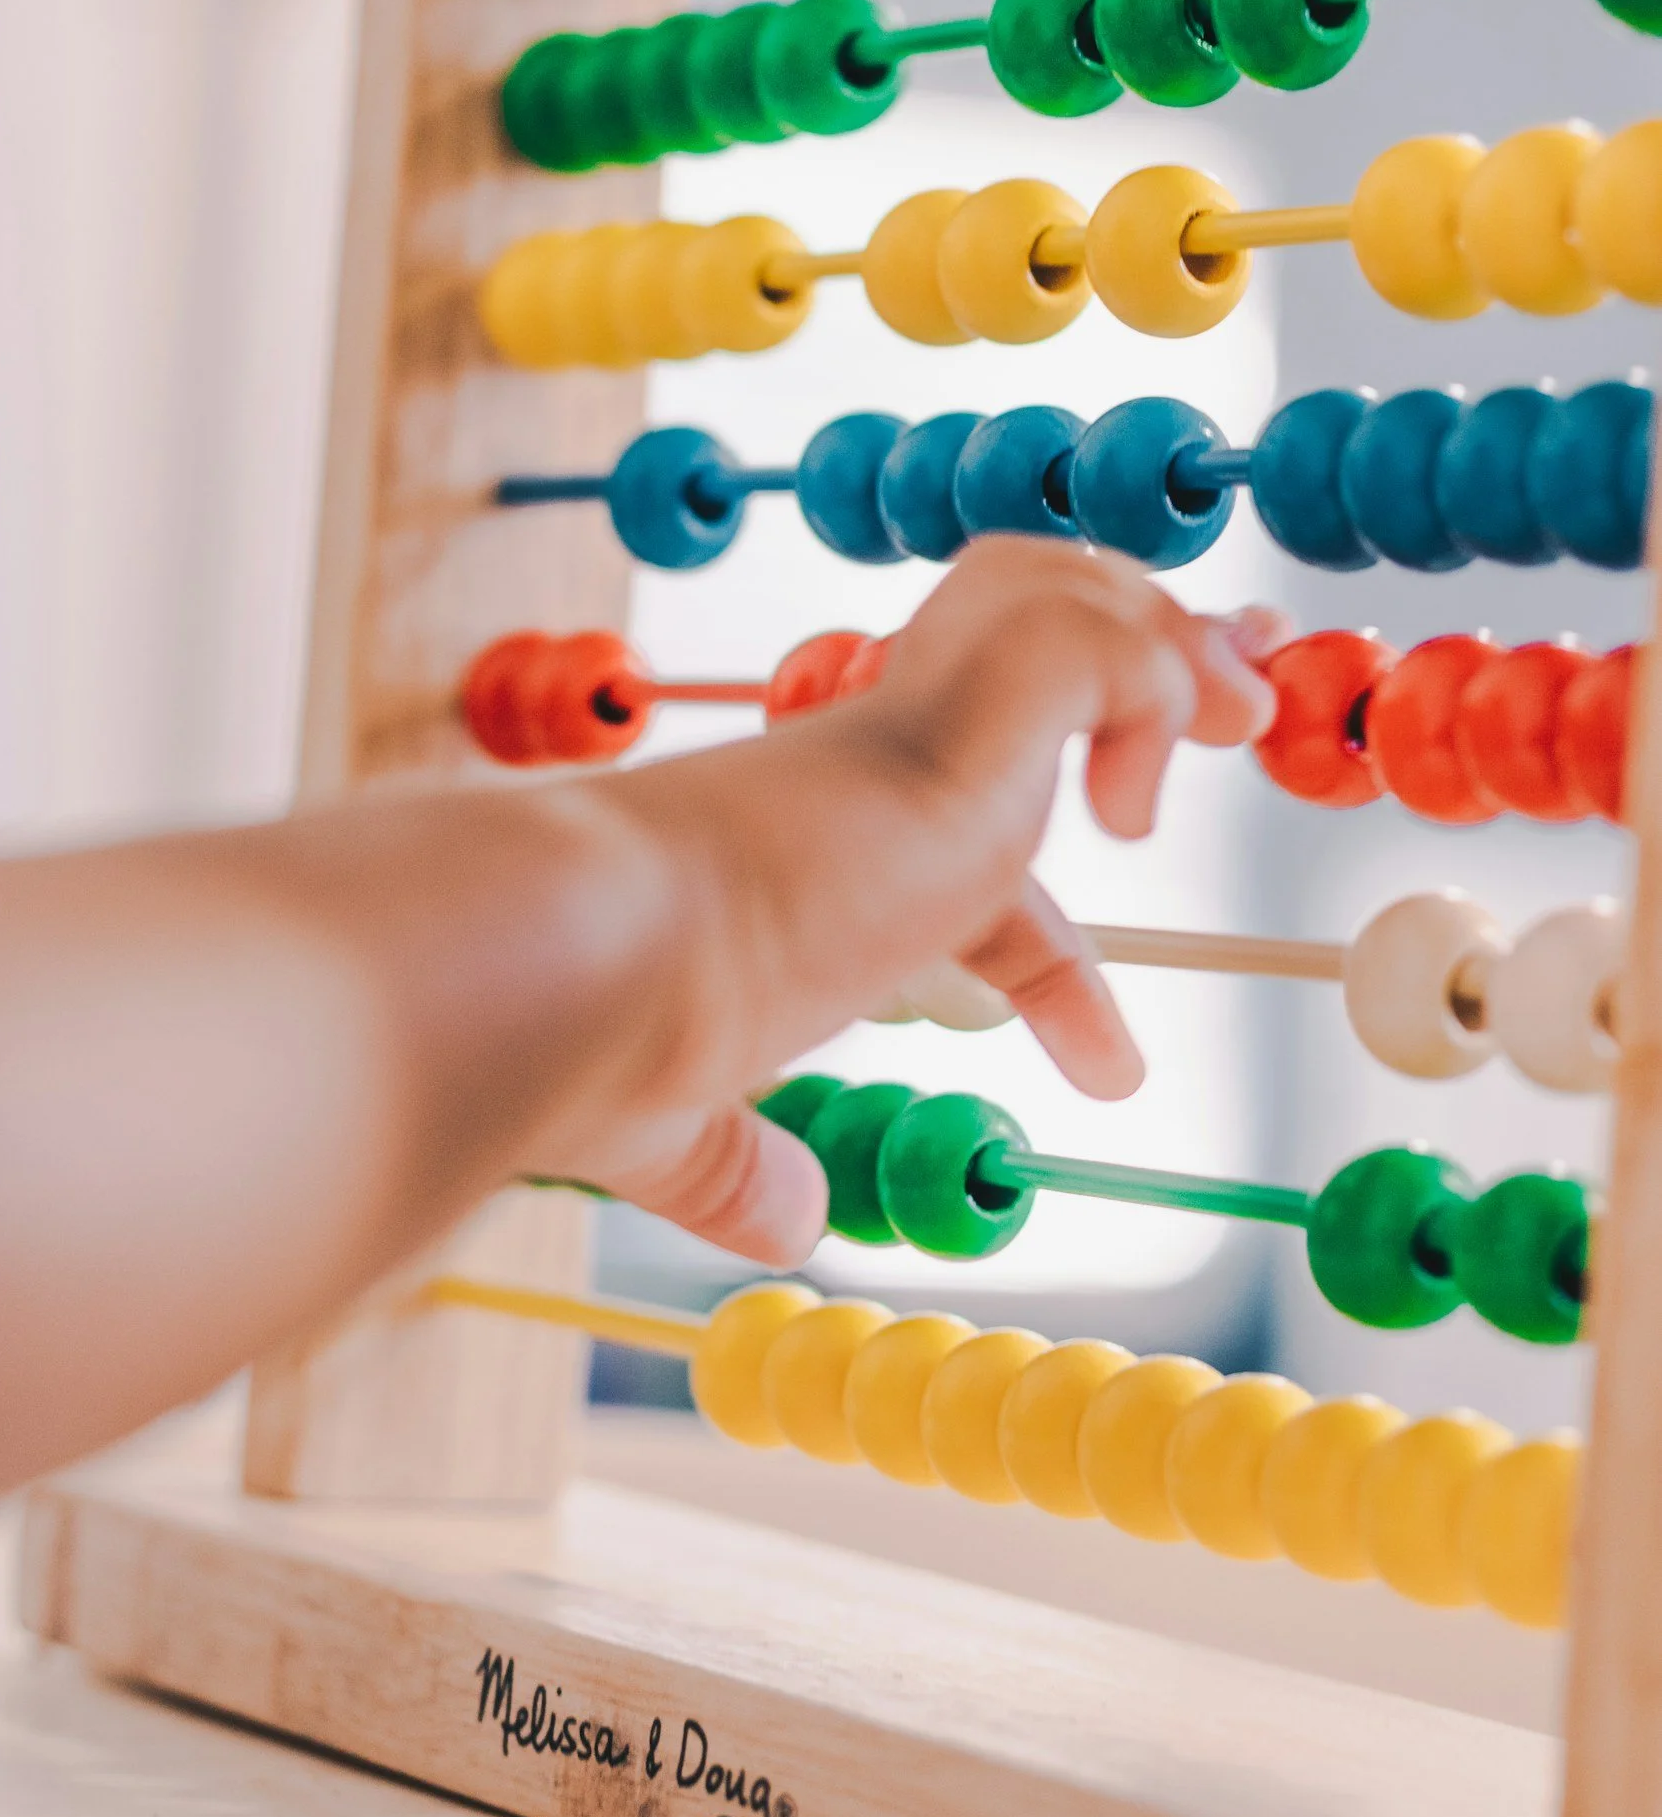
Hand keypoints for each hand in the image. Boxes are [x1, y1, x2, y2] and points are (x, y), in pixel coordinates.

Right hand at [555, 539, 1287, 1270]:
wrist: (566, 966)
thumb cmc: (599, 1039)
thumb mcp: (681, 1124)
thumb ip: (732, 1166)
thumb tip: (785, 1229)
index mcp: (818, 836)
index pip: (963, 846)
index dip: (1057, 961)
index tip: (1114, 1071)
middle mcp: (869, 758)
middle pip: (1027, 638)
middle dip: (1151, 644)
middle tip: (1250, 692)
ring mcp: (908, 726)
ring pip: (1057, 587)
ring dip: (1168, 637)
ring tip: (1237, 717)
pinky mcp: (944, 718)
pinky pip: (1087, 641)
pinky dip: (1145, 688)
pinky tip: (1134, 809)